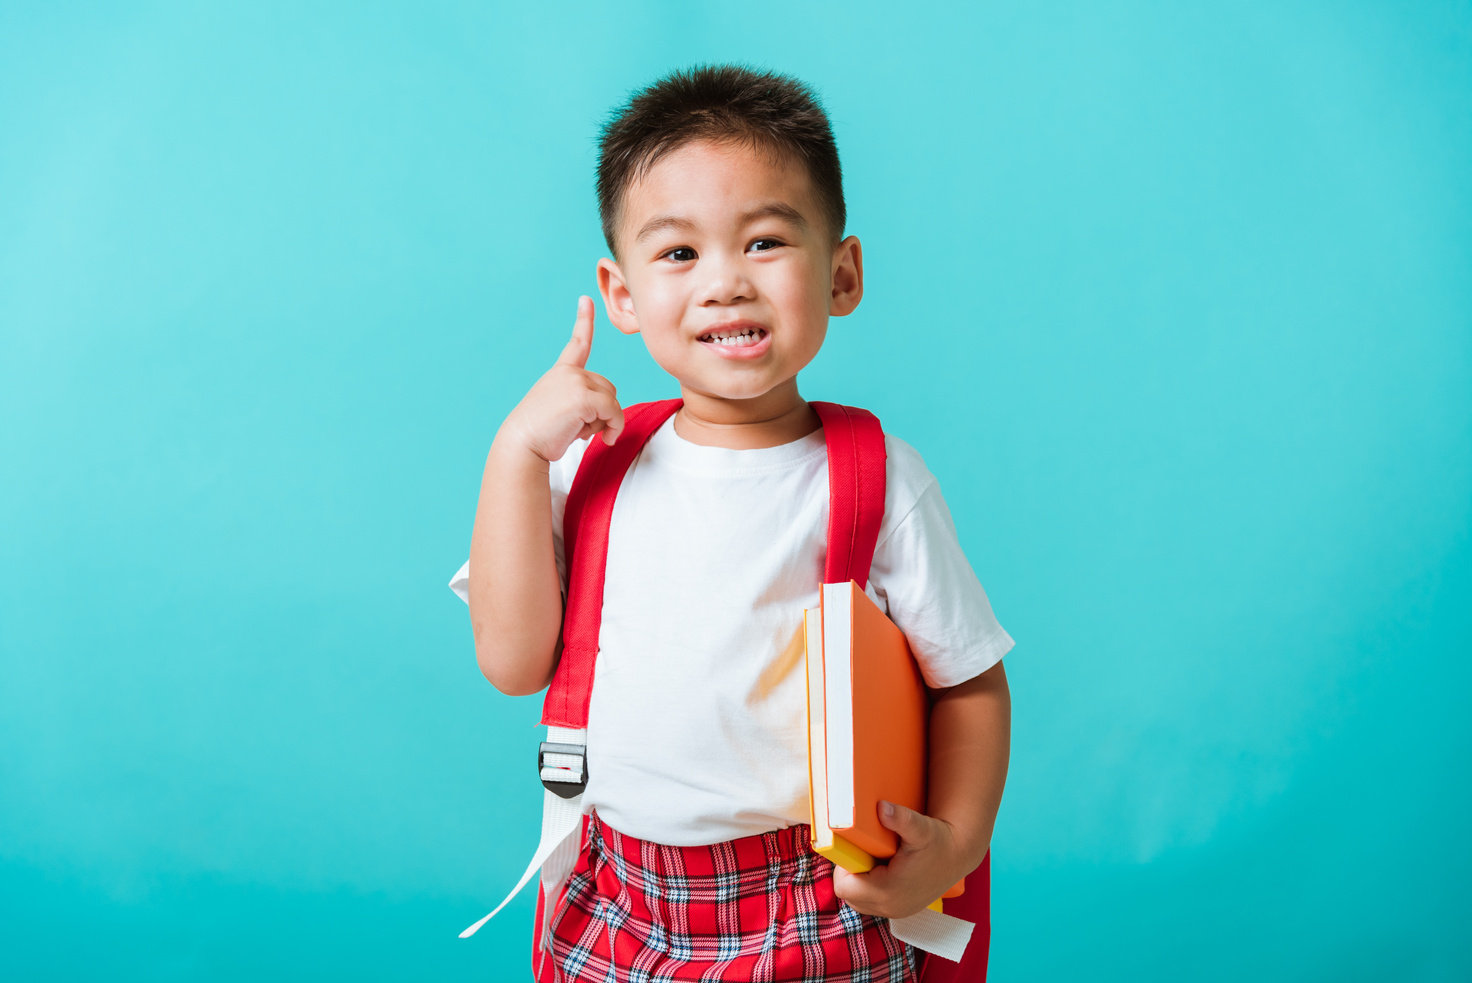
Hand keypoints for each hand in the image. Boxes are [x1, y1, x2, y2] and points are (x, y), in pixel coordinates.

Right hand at [500, 296, 625, 463]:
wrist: (522, 446)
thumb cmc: (541, 437)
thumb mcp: (562, 412)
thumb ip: (583, 403)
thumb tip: (611, 420)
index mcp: (561, 373)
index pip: (577, 344)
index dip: (584, 321)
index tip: (585, 299)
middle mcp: (568, 373)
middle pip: (608, 388)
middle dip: (602, 411)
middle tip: (578, 427)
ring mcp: (576, 382)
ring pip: (613, 400)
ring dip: (605, 421)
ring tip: (578, 431)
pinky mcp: (583, 397)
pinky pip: (614, 412)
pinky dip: (614, 428)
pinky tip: (605, 439)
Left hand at [831, 801, 974, 919]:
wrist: (959, 854)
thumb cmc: (938, 840)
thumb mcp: (920, 827)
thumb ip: (900, 818)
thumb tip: (882, 807)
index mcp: (888, 891)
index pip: (843, 886)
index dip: (844, 866)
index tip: (856, 850)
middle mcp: (890, 907)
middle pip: (848, 895)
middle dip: (851, 874)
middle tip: (864, 853)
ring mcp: (895, 912)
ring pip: (857, 901)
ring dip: (859, 883)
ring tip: (873, 861)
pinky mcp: (900, 911)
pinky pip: (871, 904)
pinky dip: (870, 890)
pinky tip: (881, 871)